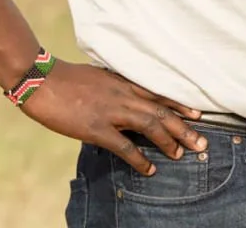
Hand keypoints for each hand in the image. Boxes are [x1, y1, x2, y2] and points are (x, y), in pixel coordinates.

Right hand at [22, 61, 206, 174]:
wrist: (44, 81)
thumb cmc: (69, 78)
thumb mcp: (101, 76)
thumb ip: (117, 85)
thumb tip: (128, 92)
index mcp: (125, 83)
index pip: (160, 94)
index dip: (181, 105)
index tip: (198, 114)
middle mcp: (125, 95)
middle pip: (162, 111)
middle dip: (184, 127)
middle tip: (202, 142)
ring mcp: (112, 112)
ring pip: (150, 126)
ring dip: (169, 141)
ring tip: (182, 155)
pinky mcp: (97, 128)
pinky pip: (124, 146)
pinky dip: (140, 158)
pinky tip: (150, 169)